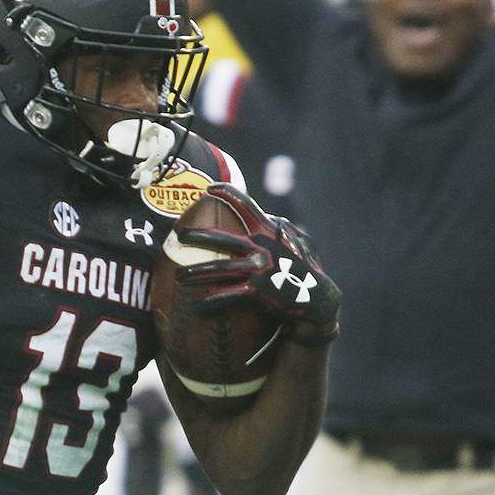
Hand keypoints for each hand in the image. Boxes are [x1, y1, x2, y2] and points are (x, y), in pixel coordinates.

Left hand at [173, 183, 340, 346]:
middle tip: (178, 235)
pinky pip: (226, 296)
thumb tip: (264, 216)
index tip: (209, 188)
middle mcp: (261, 247)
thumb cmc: (302, 268)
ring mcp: (258, 269)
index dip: (227, 193)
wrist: (317, 299)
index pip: (246, 205)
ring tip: (178, 276)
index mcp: (269, 231)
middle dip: (197, 236)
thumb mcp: (294, 240)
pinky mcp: (256, 291)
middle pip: (221, 239)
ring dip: (194, 274)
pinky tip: (195, 306)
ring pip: (218, 270)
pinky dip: (209, 302)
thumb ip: (276, 228)